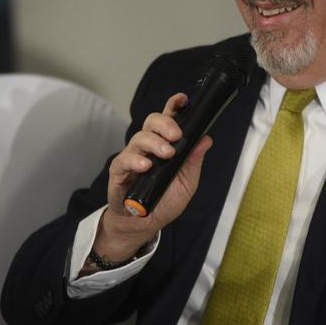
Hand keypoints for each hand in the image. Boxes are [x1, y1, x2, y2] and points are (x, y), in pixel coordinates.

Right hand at [94, 93, 212, 260]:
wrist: (143, 224)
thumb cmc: (164, 200)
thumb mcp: (186, 183)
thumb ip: (193, 161)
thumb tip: (206, 139)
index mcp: (165, 144)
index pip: (168, 118)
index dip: (174, 106)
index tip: (182, 100)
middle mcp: (148, 146)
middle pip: (152, 121)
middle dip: (165, 123)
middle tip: (176, 136)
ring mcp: (132, 157)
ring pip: (139, 137)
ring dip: (154, 143)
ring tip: (166, 154)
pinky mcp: (119, 171)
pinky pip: (124, 159)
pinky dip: (136, 161)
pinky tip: (146, 166)